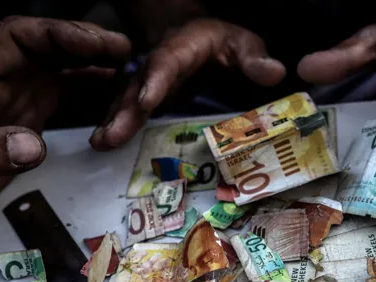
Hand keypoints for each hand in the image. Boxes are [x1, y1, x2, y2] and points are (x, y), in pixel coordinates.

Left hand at [0, 17, 130, 213]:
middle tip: (126, 51)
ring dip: (94, 66)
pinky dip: (91, 91)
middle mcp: (1, 76)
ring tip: (129, 71)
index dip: (60, 34)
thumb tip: (34, 147)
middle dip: (87, 44)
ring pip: (62, 67)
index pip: (20, 36)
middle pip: (49, 46)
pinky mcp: (29, 113)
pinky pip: (66, 92)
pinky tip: (113, 95)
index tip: (97, 44)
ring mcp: (17, 93)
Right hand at [89, 18, 284, 149]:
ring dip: (115, 121)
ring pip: (128, 98)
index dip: (157, 80)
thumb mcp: (245, 45)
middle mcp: (161, 63)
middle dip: (126, 109)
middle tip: (112, 135)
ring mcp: (152, 81)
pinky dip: (117, 126)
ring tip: (101, 143)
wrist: (210, 42)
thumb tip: (275, 72)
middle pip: (140, 83)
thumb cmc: (230, 46)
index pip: (168, 60)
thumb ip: (255, 58)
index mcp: (184, 46)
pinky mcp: (150, 98)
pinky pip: (131, 110)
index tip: (147, 102)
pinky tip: (103, 145)